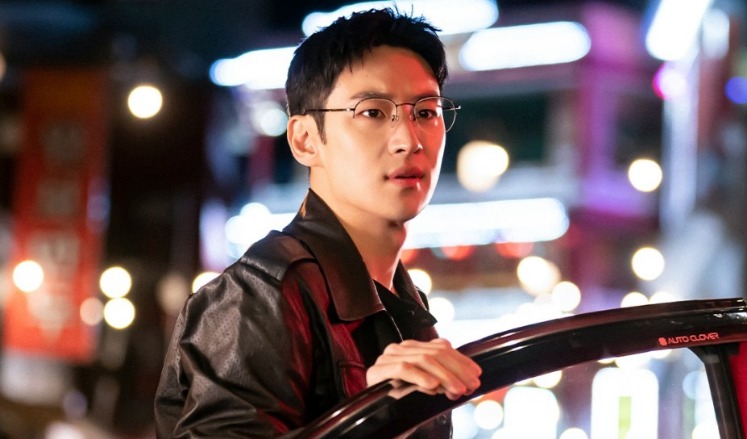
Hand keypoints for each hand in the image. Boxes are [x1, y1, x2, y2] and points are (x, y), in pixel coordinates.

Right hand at [366, 338, 481, 399]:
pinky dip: (420, 377)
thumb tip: (470, 375)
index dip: (461, 360)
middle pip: (434, 352)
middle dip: (457, 370)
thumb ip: (444, 376)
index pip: (441, 347)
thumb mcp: (429, 387)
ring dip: (444, 376)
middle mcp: (399, 349)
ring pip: (422, 359)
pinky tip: (433, 388)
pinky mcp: (377, 372)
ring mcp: (387, 358)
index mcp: (412, 348)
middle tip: (470, 386)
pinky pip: (402, 369)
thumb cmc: (405, 405)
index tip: (476, 375)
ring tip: (456, 390)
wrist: (379, 423)